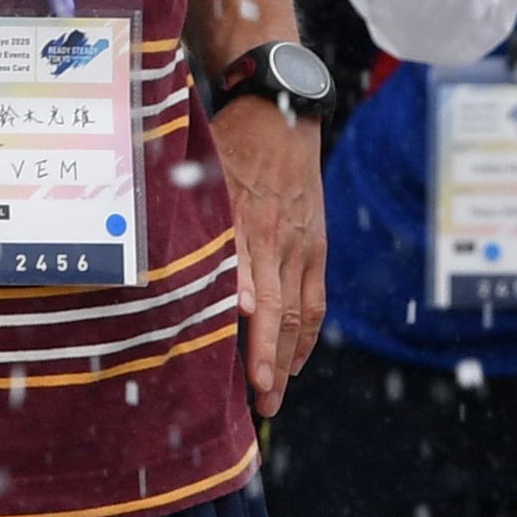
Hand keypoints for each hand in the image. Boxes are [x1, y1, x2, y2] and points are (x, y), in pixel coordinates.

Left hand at [211, 93, 325, 418]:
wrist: (280, 111)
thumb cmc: (229, 146)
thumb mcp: (203, 181)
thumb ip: (200, 233)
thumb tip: (203, 291)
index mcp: (248, 228)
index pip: (254, 298)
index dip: (252, 340)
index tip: (246, 378)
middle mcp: (280, 242)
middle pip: (281, 314)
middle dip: (271, 364)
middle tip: (261, 406)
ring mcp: (303, 244)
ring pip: (301, 312)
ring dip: (290, 357)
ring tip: (276, 395)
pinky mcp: (316, 242)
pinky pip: (316, 296)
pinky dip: (308, 332)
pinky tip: (296, 357)